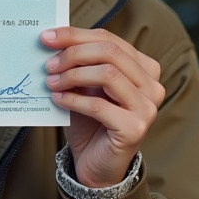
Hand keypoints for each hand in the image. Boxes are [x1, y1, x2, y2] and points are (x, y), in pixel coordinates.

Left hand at [41, 27, 164, 187]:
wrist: (95, 163)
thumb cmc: (90, 121)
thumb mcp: (85, 85)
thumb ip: (78, 62)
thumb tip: (52, 38)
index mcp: (143, 67)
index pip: (109, 39)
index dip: (76, 34)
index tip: (47, 37)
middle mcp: (151, 85)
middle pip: (110, 52)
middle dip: (73, 53)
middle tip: (48, 63)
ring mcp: (147, 107)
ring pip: (107, 74)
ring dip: (72, 75)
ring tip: (51, 82)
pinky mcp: (135, 128)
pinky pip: (99, 105)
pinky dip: (73, 99)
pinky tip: (58, 99)